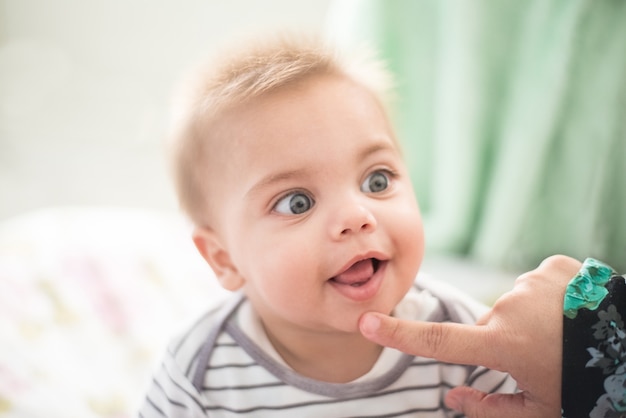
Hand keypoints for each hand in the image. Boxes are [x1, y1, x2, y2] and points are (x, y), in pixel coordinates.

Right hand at [359, 255, 581, 417]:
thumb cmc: (586, 381)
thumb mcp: (541, 410)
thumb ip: (489, 408)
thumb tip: (451, 397)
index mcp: (504, 345)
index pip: (438, 340)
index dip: (398, 334)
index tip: (365, 324)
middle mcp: (511, 308)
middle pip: (488, 324)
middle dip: (504, 339)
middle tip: (541, 354)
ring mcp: (532, 282)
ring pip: (513, 303)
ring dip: (529, 317)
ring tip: (563, 332)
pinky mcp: (554, 265)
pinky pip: (536, 283)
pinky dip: (548, 296)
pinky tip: (572, 310)